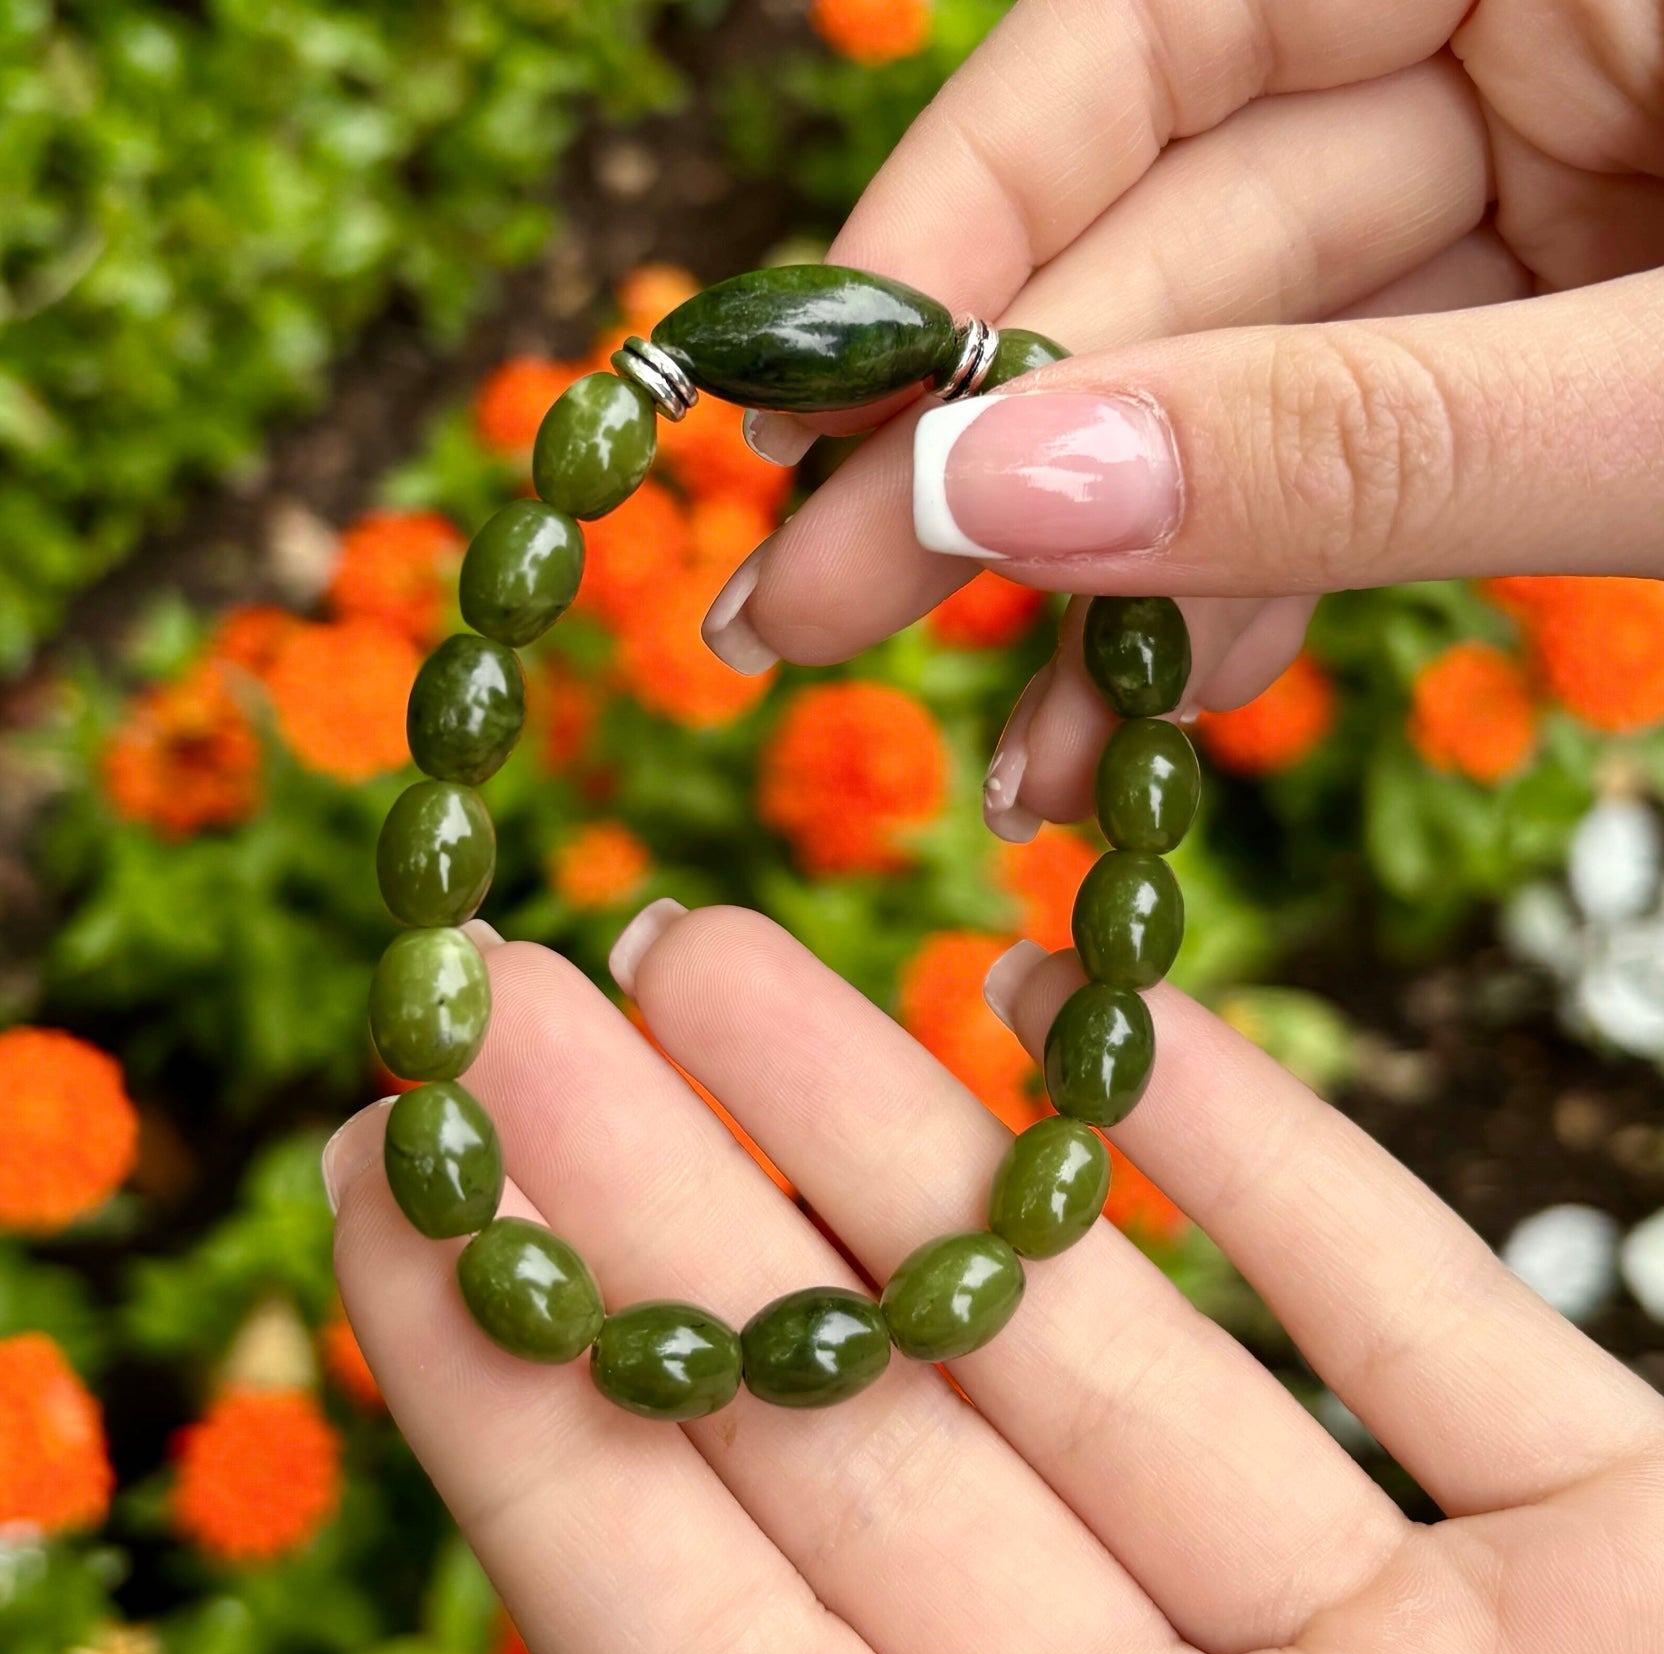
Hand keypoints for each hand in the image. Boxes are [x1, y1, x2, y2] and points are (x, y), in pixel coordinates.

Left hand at [327, 908, 1663, 1653]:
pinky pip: (1427, 1336)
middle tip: (504, 989)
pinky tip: (1106, 1014)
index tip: (376, 1173)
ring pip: (1115, 1361)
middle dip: (671, 1199)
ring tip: (733, 945)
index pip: (693, 1626)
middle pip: (869, 1451)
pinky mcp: (1649, 1575)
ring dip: (926, 1143)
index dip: (525, 1391)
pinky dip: (1275, 1171)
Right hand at [703, 0, 1663, 837]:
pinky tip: (1144, 725)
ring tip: (1002, 757)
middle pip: (1168, 243)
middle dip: (995, 456)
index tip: (807, 417)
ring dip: (1111, 579)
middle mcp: (1507, 42)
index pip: (1147, 38)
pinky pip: (1355, 463)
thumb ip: (1359, 434)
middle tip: (804, 616)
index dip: (952, 228)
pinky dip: (1253, 597)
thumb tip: (997, 493)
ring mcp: (1540, 200)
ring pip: (1247, 387)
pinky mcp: (1546, 351)